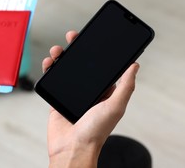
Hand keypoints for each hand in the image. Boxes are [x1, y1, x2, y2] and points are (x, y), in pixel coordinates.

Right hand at [44, 31, 138, 167]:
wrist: (72, 148)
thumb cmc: (96, 132)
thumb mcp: (116, 107)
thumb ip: (125, 86)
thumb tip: (135, 66)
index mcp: (104, 91)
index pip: (102, 65)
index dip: (97, 50)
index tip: (93, 37)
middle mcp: (89, 90)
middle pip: (82, 63)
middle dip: (77, 48)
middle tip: (73, 36)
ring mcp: (72, 93)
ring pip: (66, 68)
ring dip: (61, 56)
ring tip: (57, 49)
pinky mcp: (58, 98)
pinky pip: (53, 78)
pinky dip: (50, 68)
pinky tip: (49, 62)